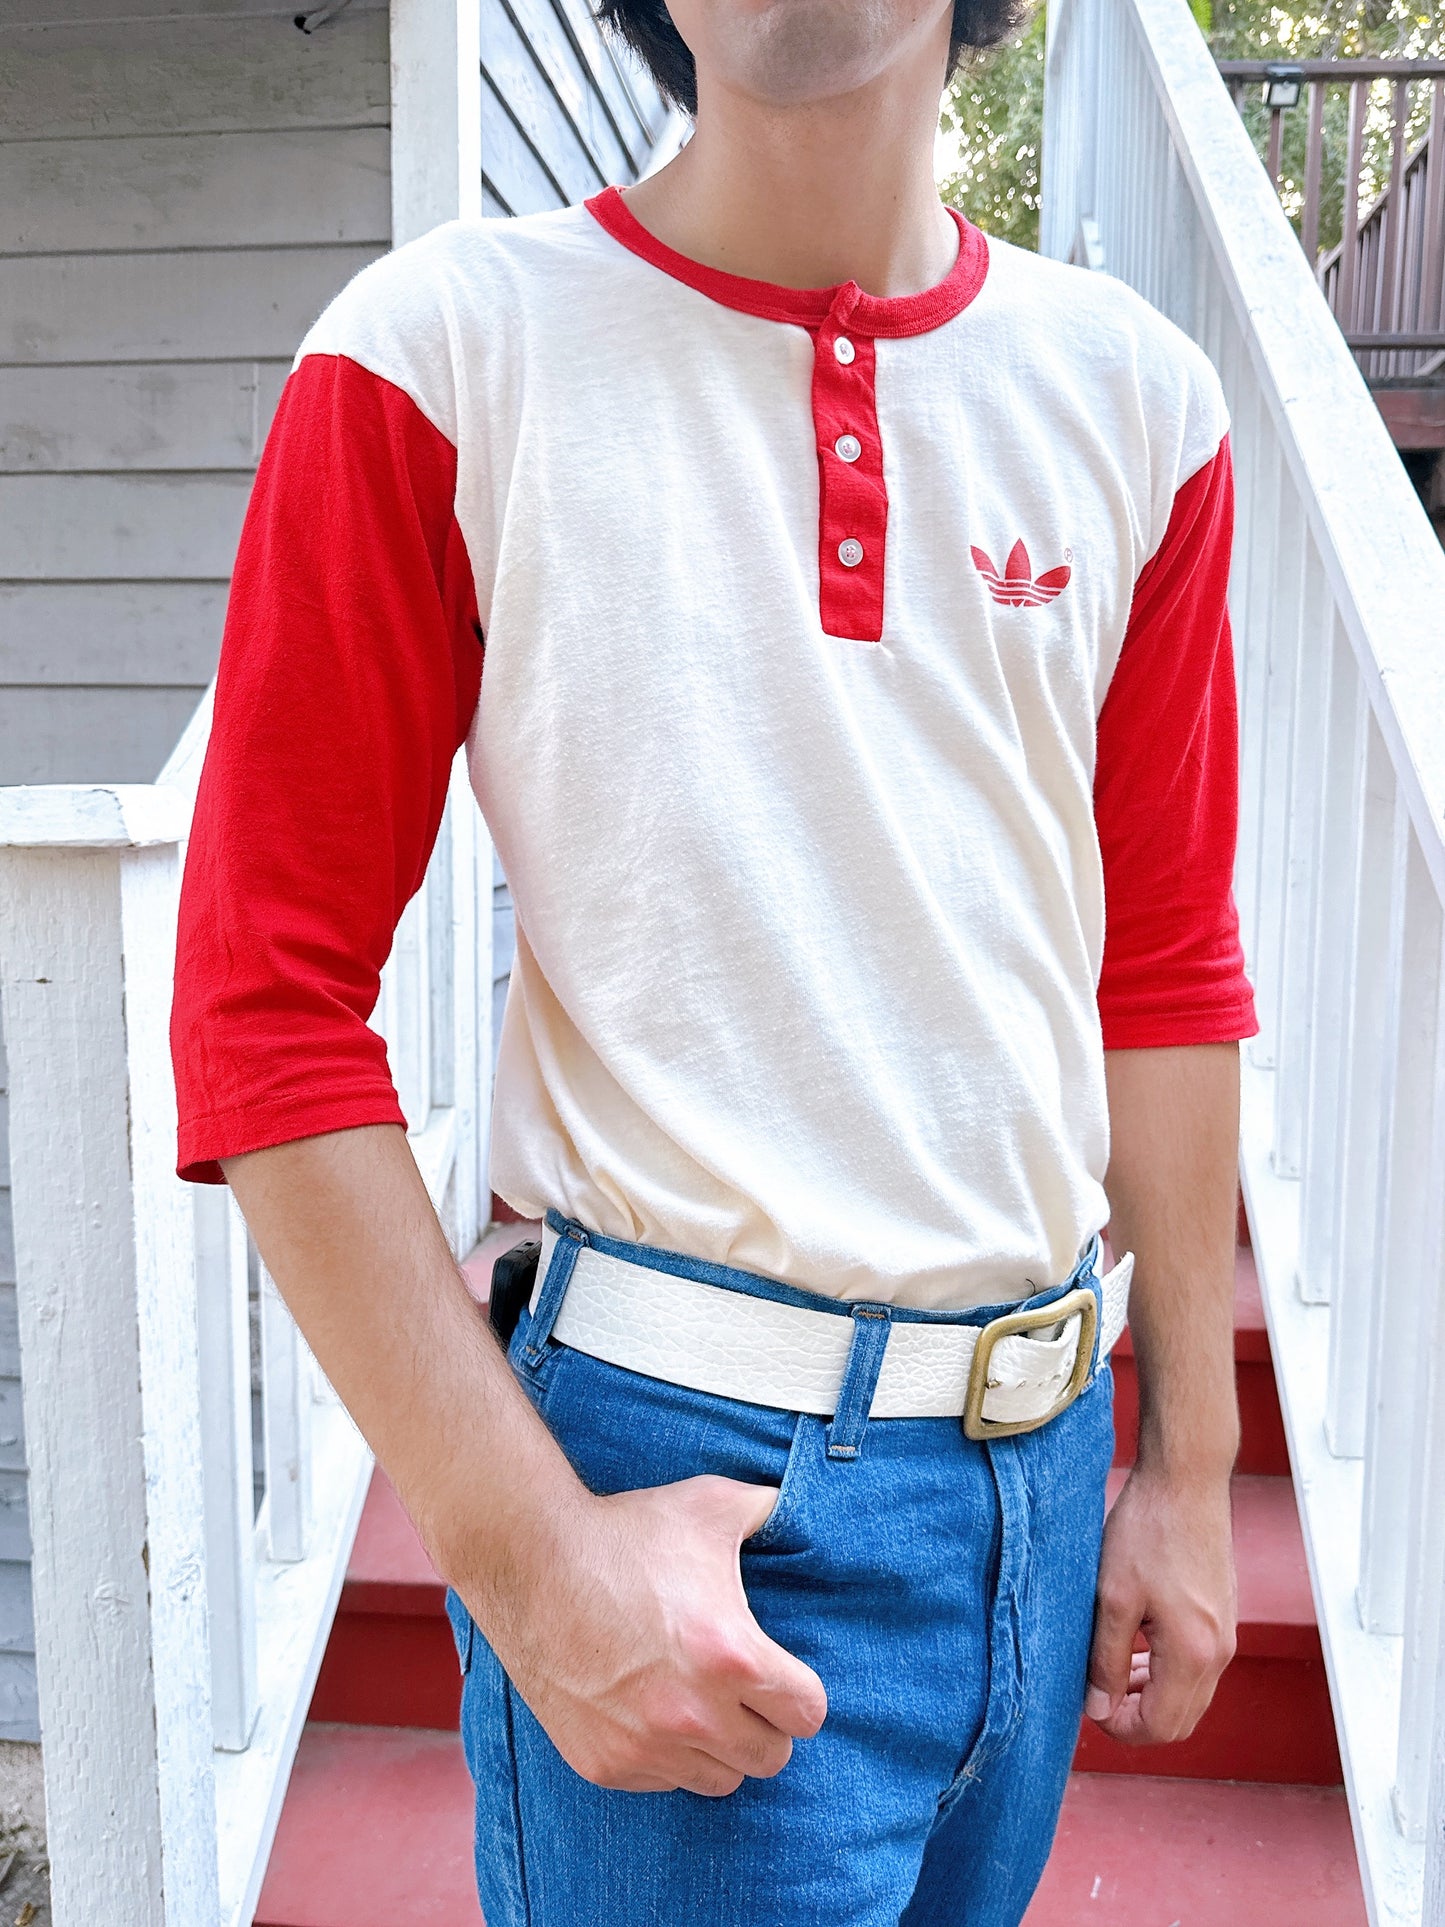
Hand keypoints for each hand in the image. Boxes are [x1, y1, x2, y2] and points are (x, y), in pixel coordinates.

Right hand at [457, 1473, 827, 1797]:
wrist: (530, 1562)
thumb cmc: (624, 1533)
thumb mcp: (708, 1505)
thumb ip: (766, 1509)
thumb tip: (796, 1509)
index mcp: (730, 1656)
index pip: (806, 1714)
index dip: (798, 1692)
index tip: (779, 1673)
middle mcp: (693, 1714)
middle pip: (770, 1757)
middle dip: (763, 1722)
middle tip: (741, 1689)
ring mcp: (646, 1746)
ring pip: (720, 1779)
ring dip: (718, 1746)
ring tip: (697, 1700)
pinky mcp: (605, 1764)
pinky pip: (663, 1781)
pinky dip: (667, 1755)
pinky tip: (650, 1709)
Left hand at [1085, 1463, 1235, 1744]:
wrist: (1186, 1483)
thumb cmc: (1148, 1531)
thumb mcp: (1113, 1597)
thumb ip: (1106, 1660)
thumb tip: (1098, 1708)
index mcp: (1193, 1653)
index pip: (1160, 1728)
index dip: (1120, 1728)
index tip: (1089, 1705)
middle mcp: (1219, 1652)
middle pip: (1180, 1721)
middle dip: (1137, 1718)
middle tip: (1098, 1692)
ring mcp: (1226, 1635)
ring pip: (1190, 1696)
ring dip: (1152, 1695)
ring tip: (1112, 1671)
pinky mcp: (1222, 1617)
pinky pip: (1198, 1668)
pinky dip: (1167, 1672)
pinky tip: (1137, 1647)